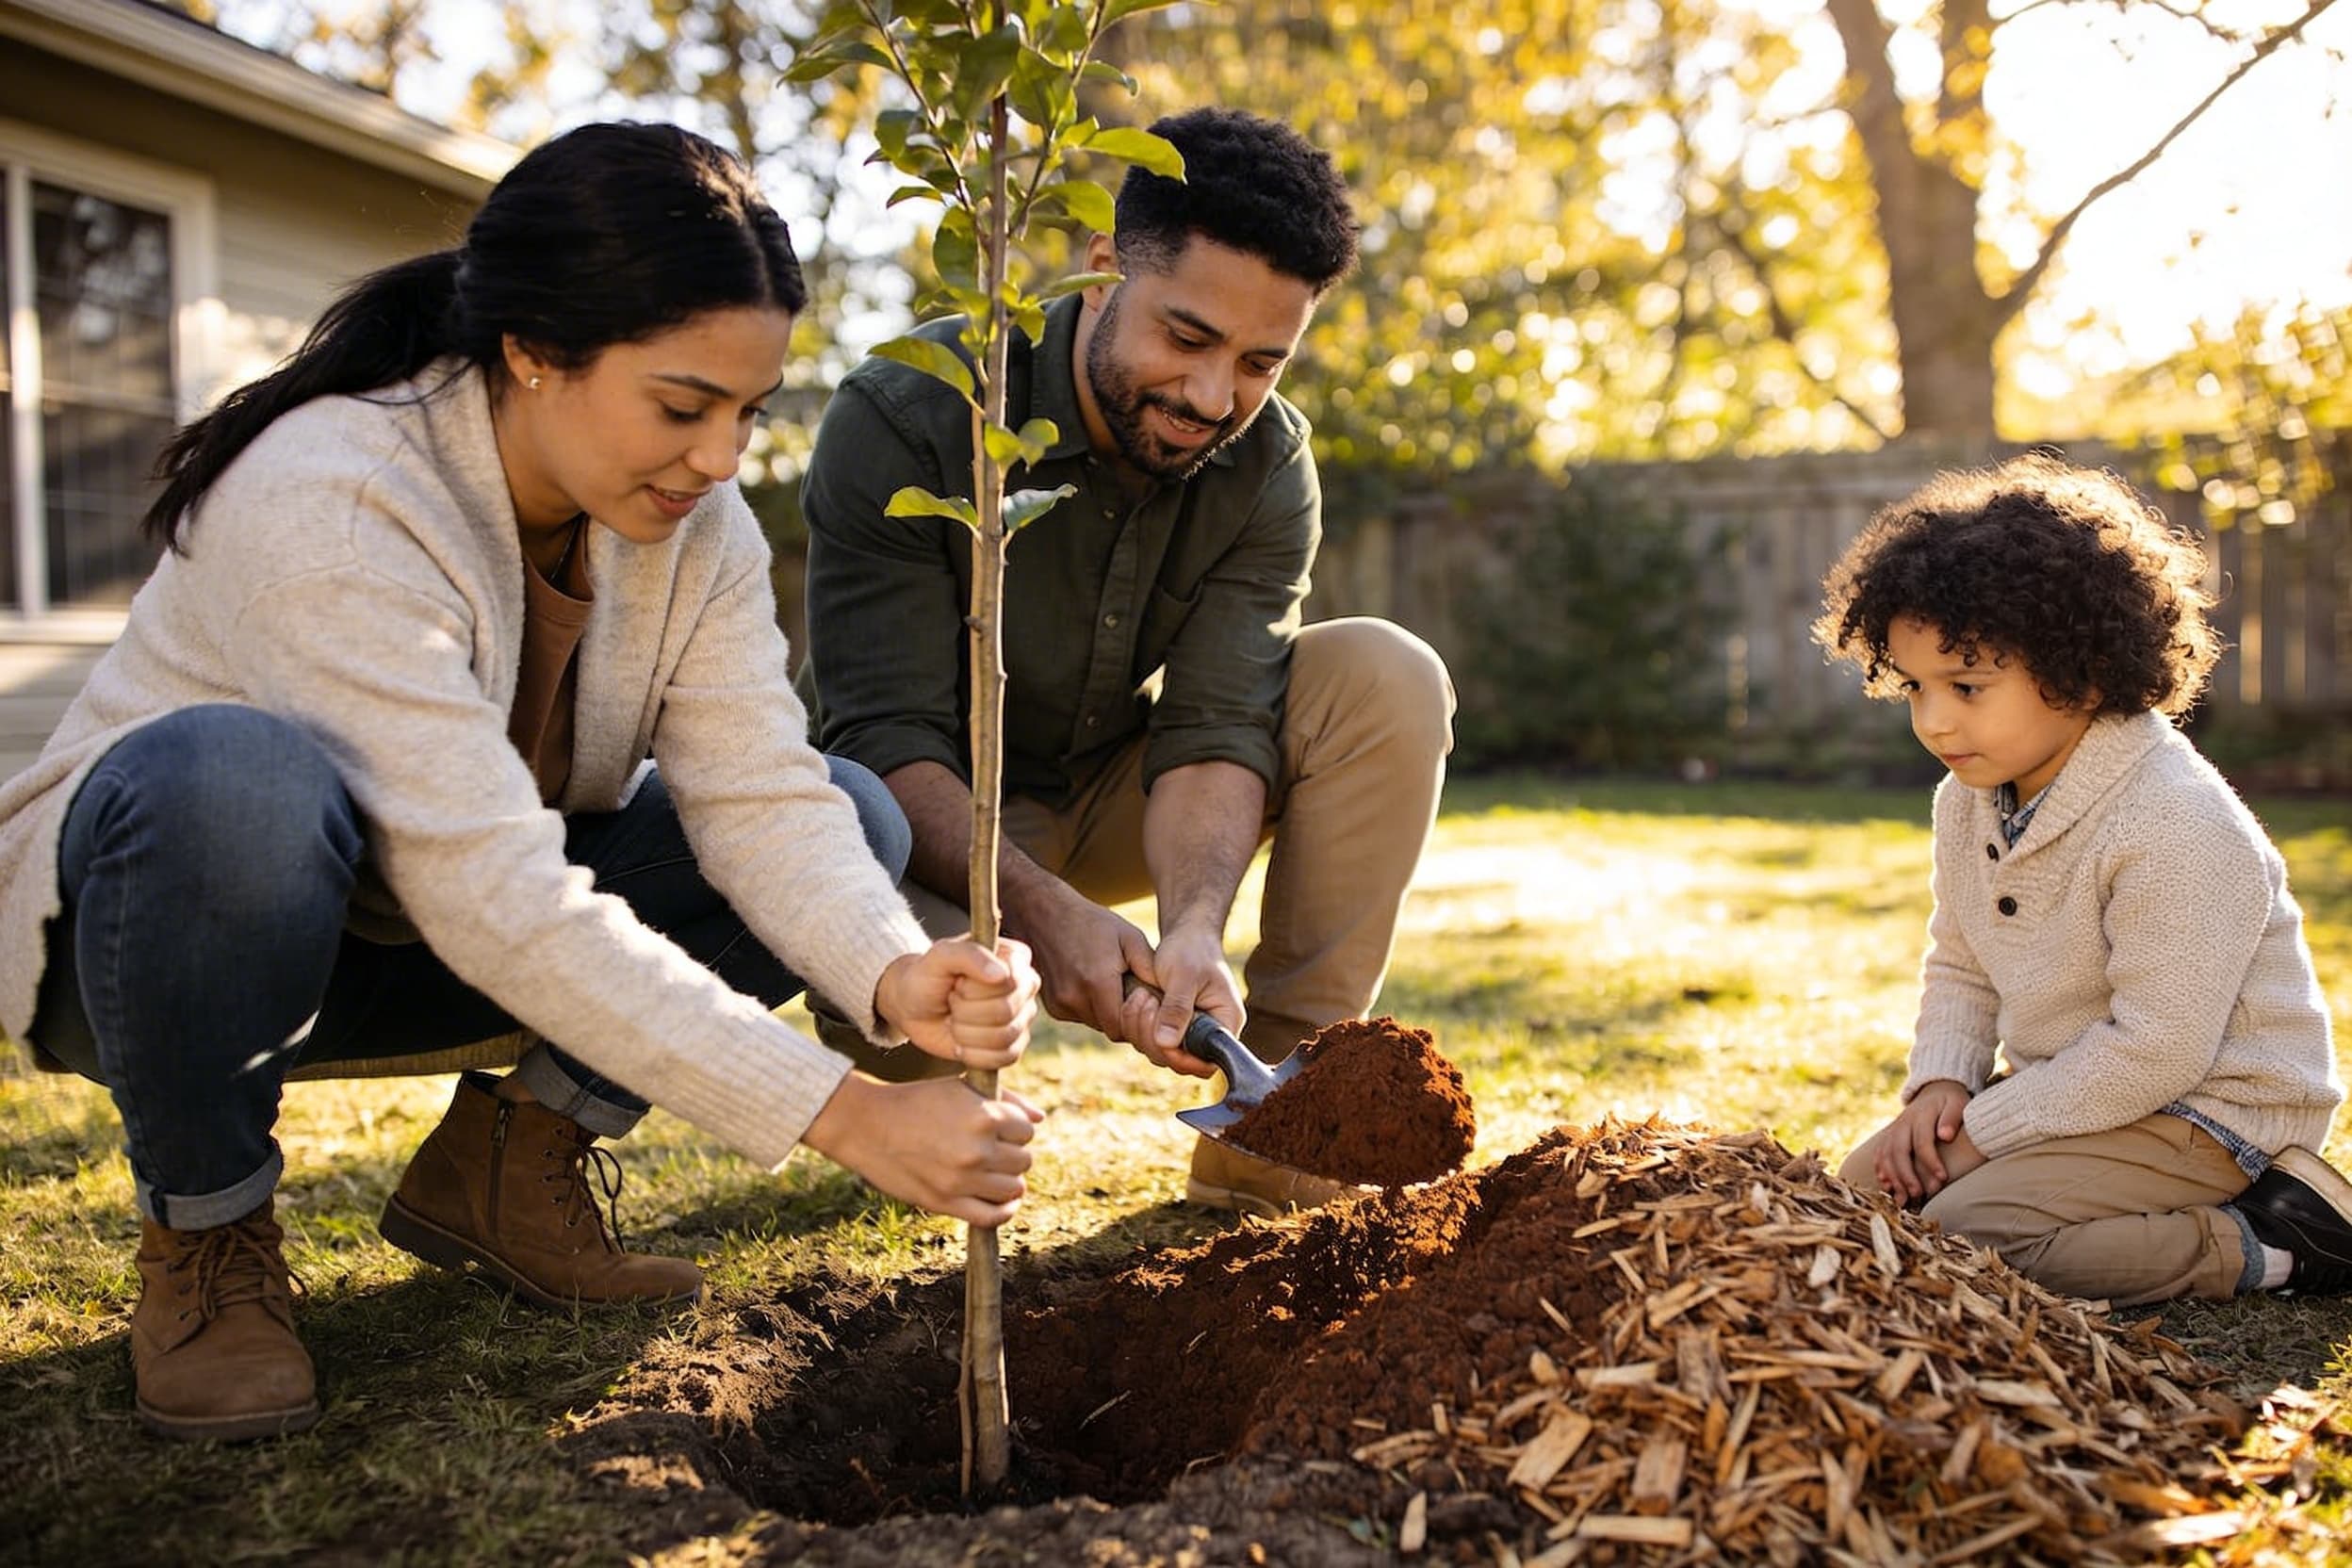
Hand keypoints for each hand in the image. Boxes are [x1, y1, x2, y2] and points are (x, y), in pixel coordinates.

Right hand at [801, 1073, 1045, 1226]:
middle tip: (991, 1150)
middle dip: (1011, 1154)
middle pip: (1023, 1160)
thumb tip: (1040, 1119)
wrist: (867, 1125)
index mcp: (984, 1116)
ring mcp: (962, 1179)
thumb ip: (1007, 1100)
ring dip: (1008, 1181)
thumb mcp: (961, 1088)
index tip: (999, 1129)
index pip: (1027, 1130)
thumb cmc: (917, 1101)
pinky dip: (1003, 1211)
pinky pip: (992, 1216)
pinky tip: (1001, 1201)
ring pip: (1014, 1189)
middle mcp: (978, 1149)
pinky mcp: (946, 1202)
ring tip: (991, 1173)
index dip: (1014, 1129)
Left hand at [874, 938, 1038, 1070]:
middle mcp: (1024, 987)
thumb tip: (1002, 975)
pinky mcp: (1013, 1045)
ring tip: (954, 1020)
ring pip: (1004, 1037)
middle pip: (1006, 1011)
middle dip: (966, 1011)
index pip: (1010, 981)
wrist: (914, 1007)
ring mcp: (1021, 1017)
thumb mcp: (940, 956)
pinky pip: (1004, 1058)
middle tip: (952, 1001)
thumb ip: (970, 955)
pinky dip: (974, 1055)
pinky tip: (960, 1043)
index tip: (957, 982)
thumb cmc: (928, 976)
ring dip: (966, 1033)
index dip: (975, 989)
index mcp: (1014, 958)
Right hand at [1009, 881, 1156, 1042]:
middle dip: (1126, 1016)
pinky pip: (1080, 1017)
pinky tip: (1093, 982)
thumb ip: (1150, 969)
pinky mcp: (1052, 1006)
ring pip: (1096, 1023)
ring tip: (1113, 983)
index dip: (1139, 1020)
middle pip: (1111, 1028)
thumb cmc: (1091, 921)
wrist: (1043, 912)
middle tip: (1134, 992)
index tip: (1145, 999)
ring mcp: (1059, 1004)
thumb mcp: (1129, 937)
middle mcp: (1074, 999)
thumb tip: (1170, 997)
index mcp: (1097, 983)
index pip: (1124, 1027)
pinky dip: (1091, 1007)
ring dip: (1108, 1012)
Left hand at [1118, 924, 1238, 1078]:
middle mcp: (1211, 1033)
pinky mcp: (1173, 1027)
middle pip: (1181, 1061)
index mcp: (1225, 1022)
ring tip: (1141, 996)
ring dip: (1143, 1030)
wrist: (1187, 934)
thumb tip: (1165, 1043)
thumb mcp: (1184, 976)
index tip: (1161, 1036)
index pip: (1207, 1061)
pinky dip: (1139, 1025)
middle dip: (1155, 1038)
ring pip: (1162, 1053)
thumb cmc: (1192, 949)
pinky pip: (1153, 1040)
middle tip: (1147, 1002)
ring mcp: (1191, 1032)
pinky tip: (1137, 999)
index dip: (1182, 1058)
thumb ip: (1176, 1009)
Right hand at [1872, 1079, 1975, 1201]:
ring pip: (1886, 1155)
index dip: (1931, 1161)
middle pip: (1898, 1151)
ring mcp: (1893, 1130)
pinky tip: (1888, 1187)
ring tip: (1903, 1198)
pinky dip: (1881, 1172)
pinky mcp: (1889, 1137)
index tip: (1942, 1178)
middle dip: (1906, 1175)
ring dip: (1893, 1178)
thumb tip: (1945, 1135)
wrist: (1934, 1090)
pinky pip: (1879, 1155)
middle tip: (1918, 1194)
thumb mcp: (1957, 1103)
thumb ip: (1952, 1117)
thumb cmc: (1951, 1101)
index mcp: (1921, 1115)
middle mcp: (1903, 1123)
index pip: (1922, 1141)